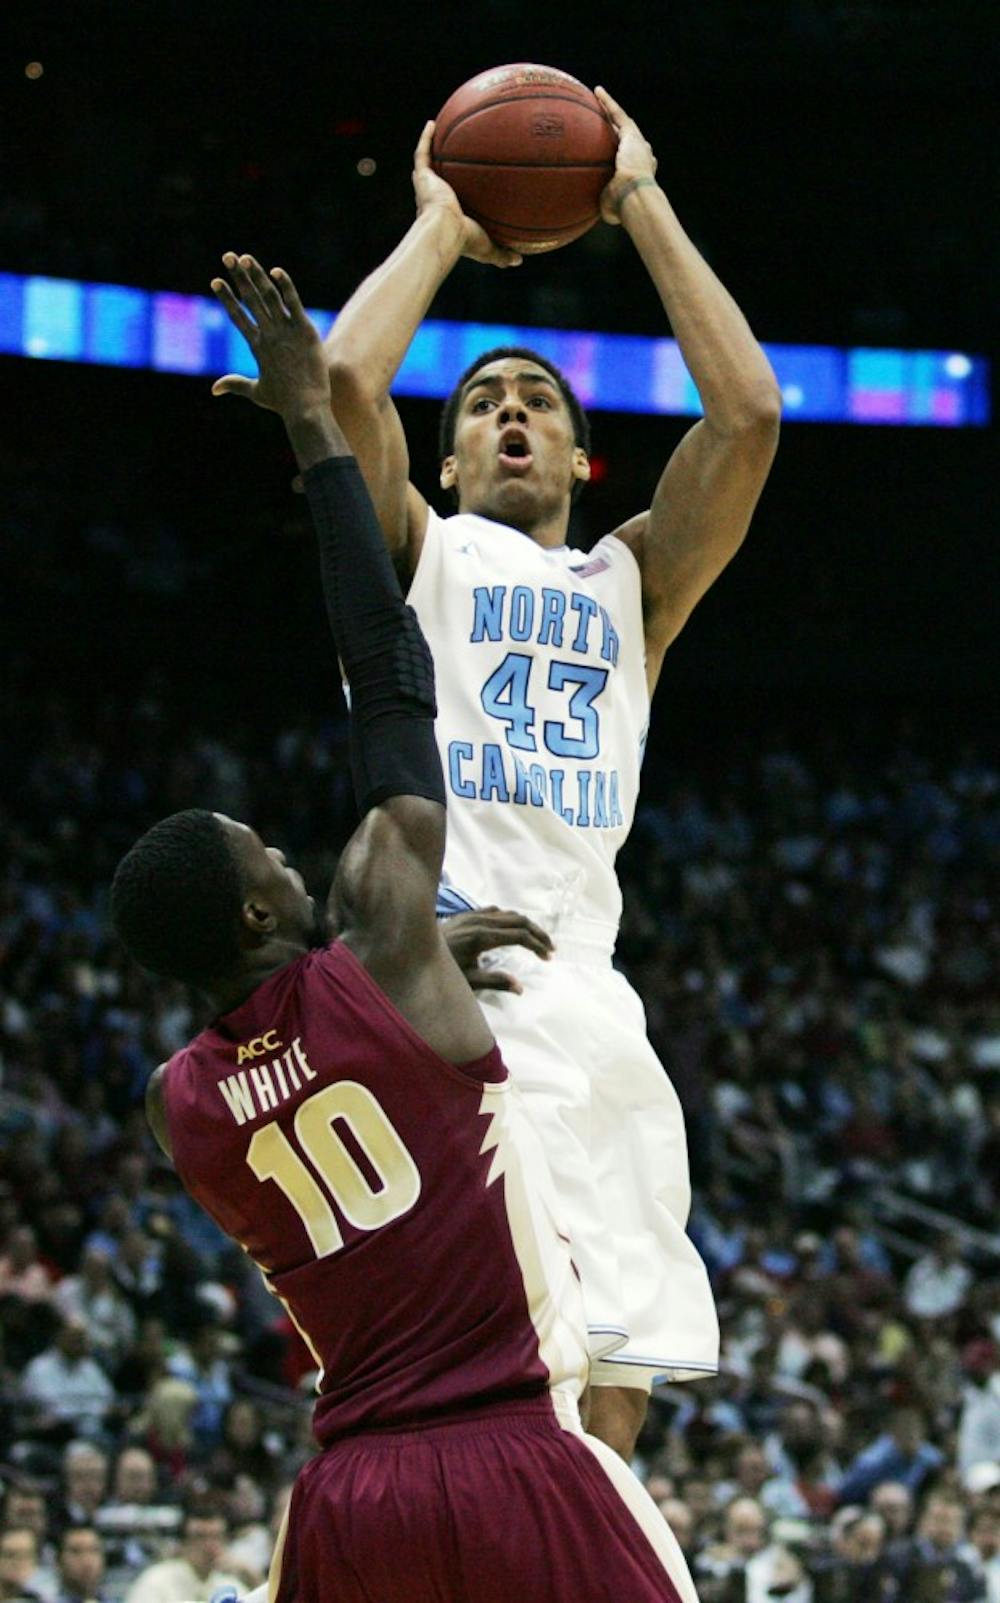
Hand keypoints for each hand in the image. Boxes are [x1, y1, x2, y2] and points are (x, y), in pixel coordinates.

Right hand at [210, 254, 329, 416]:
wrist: (306, 408)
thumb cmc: (283, 402)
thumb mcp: (256, 391)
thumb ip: (235, 384)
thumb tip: (214, 389)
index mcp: (256, 346)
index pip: (237, 316)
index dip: (226, 297)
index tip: (215, 281)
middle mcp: (269, 334)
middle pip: (250, 299)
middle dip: (237, 276)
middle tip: (227, 256)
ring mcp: (287, 331)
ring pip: (269, 296)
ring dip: (256, 275)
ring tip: (245, 258)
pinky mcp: (305, 330)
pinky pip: (293, 303)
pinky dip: (285, 286)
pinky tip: (275, 270)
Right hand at [413, 122, 522, 268]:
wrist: (446, 231)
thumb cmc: (465, 241)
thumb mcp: (488, 248)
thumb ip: (502, 253)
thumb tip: (519, 260)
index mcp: (445, 215)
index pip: (449, 203)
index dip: (455, 195)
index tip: (463, 186)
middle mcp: (433, 200)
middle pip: (437, 181)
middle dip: (441, 171)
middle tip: (450, 159)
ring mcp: (427, 187)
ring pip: (427, 164)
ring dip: (431, 149)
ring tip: (438, 132)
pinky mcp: (423, 178)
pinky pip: (422, 153)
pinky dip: (426, 138)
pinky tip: (432, 123)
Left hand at [443, 907, 553, 994]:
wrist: (412, 950)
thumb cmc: (440, 969)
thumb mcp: (468, 981)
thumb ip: (495, 982)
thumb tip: (520, 988)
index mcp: (483, 937)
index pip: (519, 936)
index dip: (537, 945)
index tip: (548, 958)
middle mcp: (480, 921)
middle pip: (519, 920)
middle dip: (538, 933)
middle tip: (550, 948)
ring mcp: (473, 914)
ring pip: (509, 913)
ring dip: (526, 925)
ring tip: (536, 939)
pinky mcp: (466, 914)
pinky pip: (494, 910)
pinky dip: (509, 918)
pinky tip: (512, 929)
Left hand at [594, 86, 658, 225]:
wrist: (635, 195)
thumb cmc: (624, 208)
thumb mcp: (612, 208)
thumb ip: (607, 206)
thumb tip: (597, 213)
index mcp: (639, 173)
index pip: (629, 161)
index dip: (620, 156)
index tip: (612, 155)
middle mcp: (642, 155)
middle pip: (628, 139)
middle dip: (618, 131)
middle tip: (606, 123)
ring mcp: (638, 143)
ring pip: (622, 123)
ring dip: (611, 111)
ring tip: (598, 99)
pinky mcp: (631, 134)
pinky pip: (617, 114)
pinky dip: (608, 103)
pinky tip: (597, 92)